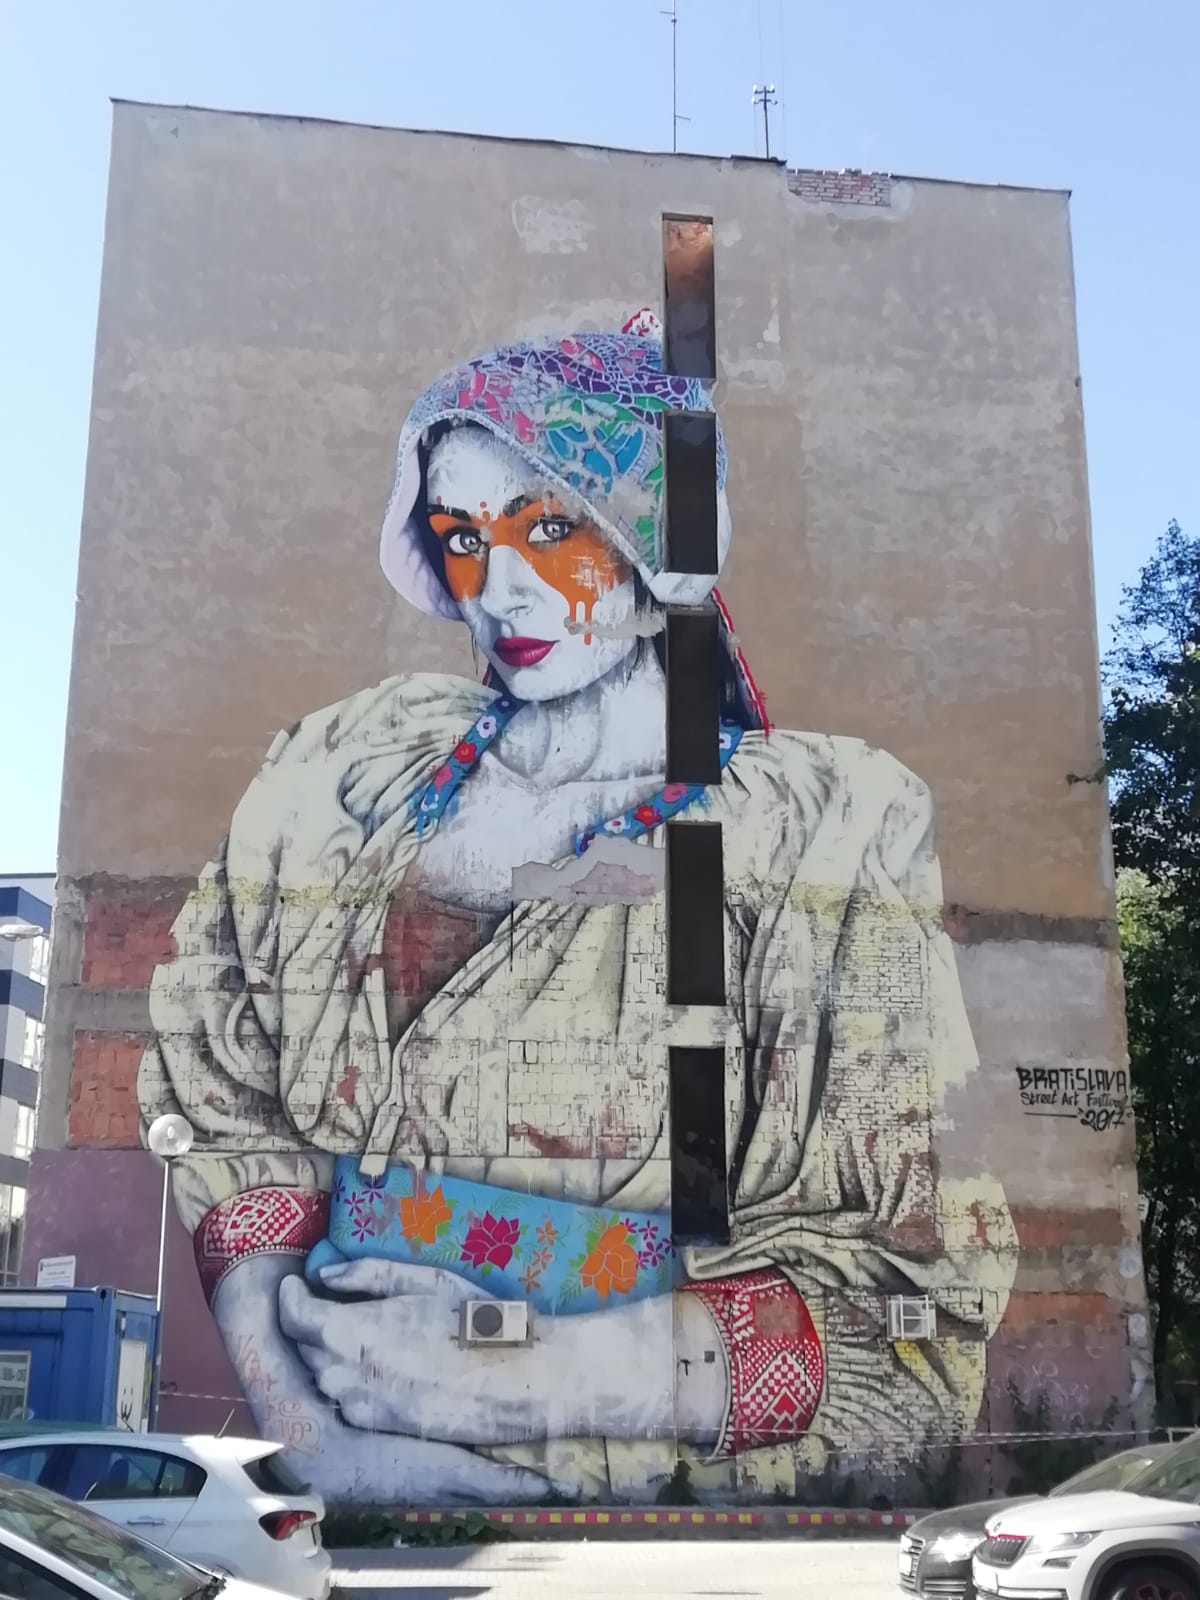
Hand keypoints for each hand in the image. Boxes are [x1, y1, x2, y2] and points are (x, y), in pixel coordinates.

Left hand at [214, 1252, 551, 1503]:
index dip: (288, 1298)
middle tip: (329, 1302)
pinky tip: (378, 1365)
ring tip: (355, 1332)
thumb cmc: (474, 1320)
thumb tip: (325, 1274)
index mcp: (357, 1331)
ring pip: (323, 1377)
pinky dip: (349, 1381)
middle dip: (310, 1323)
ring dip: (328, 1354)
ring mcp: (364, 1406)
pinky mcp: (381, 1427)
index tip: (294, 1283)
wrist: (515, 1379)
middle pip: (306, 1348)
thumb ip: (369, 1275)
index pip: (296, 1318)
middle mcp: (350, 1374)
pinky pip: (347, 1401)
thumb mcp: (425, 1280)